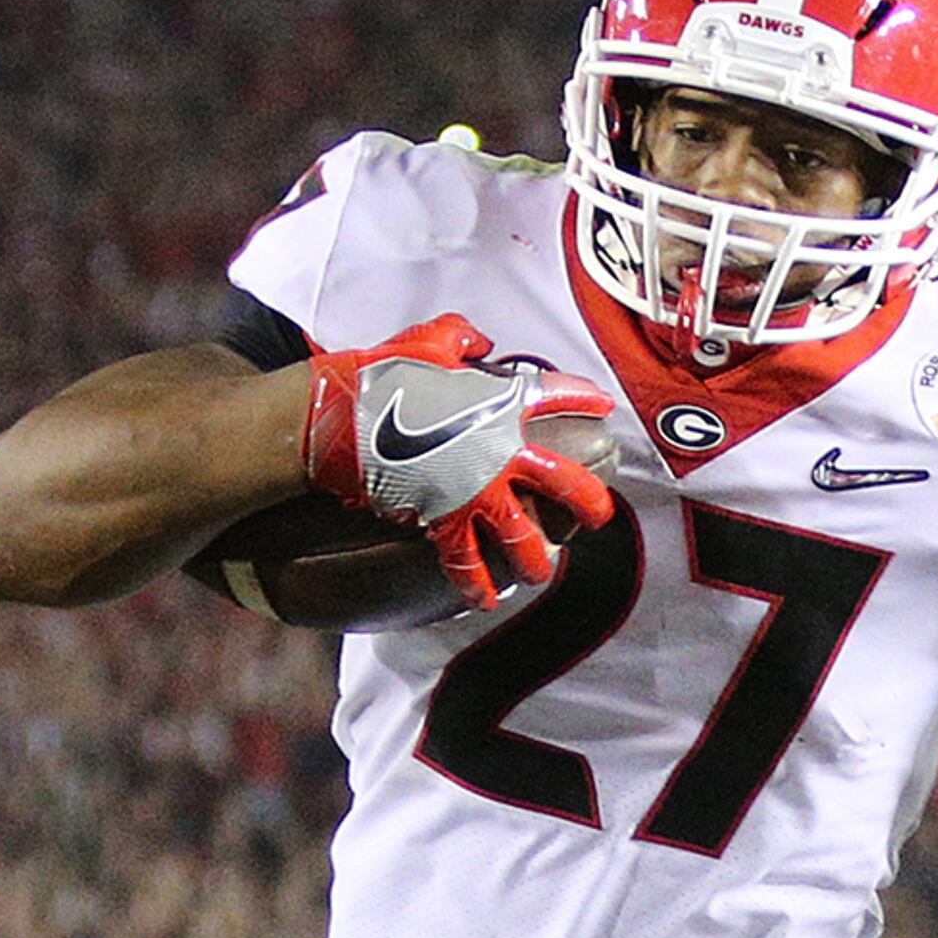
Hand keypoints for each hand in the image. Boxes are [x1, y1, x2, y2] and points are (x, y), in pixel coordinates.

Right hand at [302, 314, 619, 609]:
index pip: (556, 397)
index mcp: (501, 404)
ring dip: (537, 558)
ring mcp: (476, 491)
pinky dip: (477, 584)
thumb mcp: (423, 342)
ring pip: (523, 536)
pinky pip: (467, 561)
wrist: (335, 416)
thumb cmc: (378, 378)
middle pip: (564, 482)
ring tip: (543, 568)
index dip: (583, 399)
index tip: (602, 405)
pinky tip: (488, 598)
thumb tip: (479, 341)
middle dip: (589, 501)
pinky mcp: (444, 519)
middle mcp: (499, 453)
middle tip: (599, 514)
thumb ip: (458, 338)